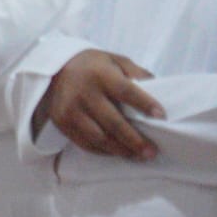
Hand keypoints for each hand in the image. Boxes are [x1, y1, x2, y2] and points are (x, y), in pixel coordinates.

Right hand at [35, 49, 163, 159]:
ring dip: (121, 150)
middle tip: (152, 151)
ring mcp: (70, 109)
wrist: (55, 68)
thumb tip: (160, 90)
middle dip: (135, 140)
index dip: (144, 104)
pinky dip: (103, 151)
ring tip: (137, 155)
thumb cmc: (93, 66)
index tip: (161, 116)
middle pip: (113, 122)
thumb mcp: (116, 60)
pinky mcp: (61, 122)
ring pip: (99, 137)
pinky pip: (85, 143)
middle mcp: (83, 92)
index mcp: (100, 74)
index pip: (126, 91)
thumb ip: (137, 73)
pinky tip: (116, 152)